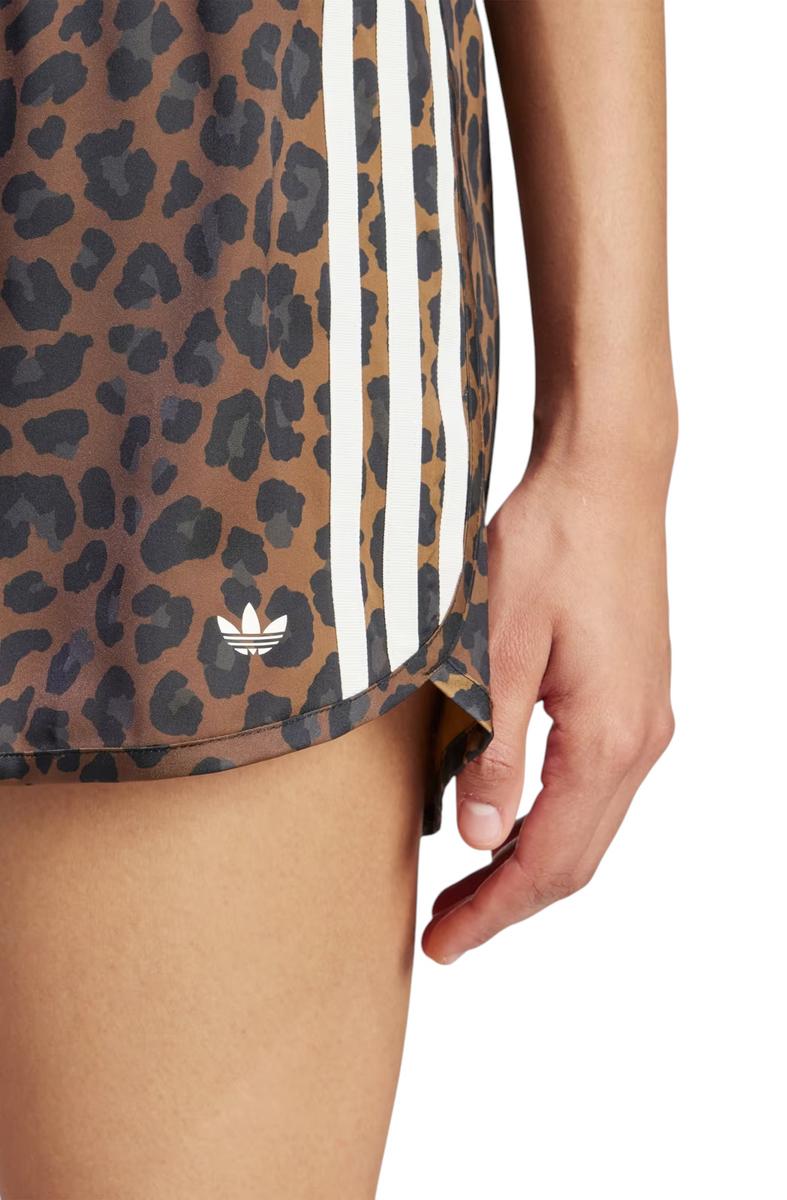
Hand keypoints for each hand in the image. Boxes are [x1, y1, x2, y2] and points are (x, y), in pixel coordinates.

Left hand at [422, 451, 674, 962]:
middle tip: (443, 930)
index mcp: (608, 737)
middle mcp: (640, 738)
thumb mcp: (501, 647)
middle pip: (576, 856)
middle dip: (508, 901)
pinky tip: (507, 820)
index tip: (443, 944)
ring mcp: (644, 719)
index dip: (495, 912)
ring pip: (588, 825)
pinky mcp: (633, 697)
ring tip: (465, 889)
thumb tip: (478, 838)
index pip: (550, 860)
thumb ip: (492, 747)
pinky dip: (549, 821)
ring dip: (528, 863)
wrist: (606, 477)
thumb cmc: (552, 545)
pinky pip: (595, 788)